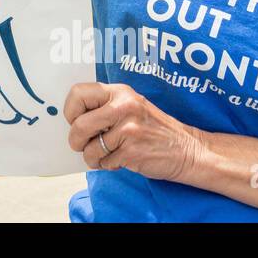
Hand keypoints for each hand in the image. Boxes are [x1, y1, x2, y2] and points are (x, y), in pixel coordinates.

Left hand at [64, 81, 206, 181]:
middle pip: (78, 125)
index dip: (70, 111)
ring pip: (89, 148)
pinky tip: (122, 159)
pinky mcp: (132, 151)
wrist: (187, 150)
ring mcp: (129, 129)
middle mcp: (124, 107)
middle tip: (82, 144)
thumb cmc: (152, 128)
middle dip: (75, 140)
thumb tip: (71, 117)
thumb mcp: (130, 105)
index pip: (77, 93)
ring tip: (107, 154)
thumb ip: (104, 106)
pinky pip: (104, 162)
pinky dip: (108, 165)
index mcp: (119, 92)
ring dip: (93, 157)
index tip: (75, 121)